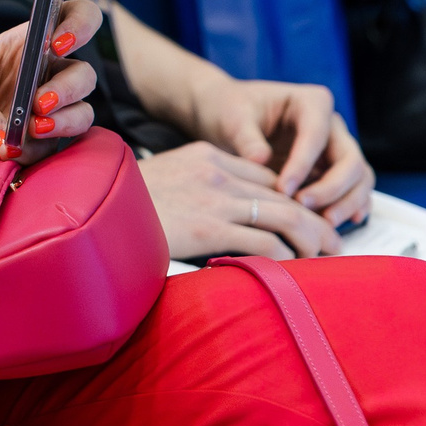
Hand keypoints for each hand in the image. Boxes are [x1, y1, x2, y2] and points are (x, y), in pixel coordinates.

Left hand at [0, 0, 101, 180]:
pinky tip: (21, 146)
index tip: (59, 43)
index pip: (67, 17)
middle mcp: (40, 75)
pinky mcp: (40, 145)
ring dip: (67, 118)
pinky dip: (50, 145)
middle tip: (40, 102)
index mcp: (21, 45)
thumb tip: (6, 140)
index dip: (78, 23)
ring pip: (81, 110)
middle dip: (71, 86)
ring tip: (34, 126)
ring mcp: (44, 112)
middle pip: (83, 72)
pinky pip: (63, 145)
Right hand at [140, 142, 344, 260]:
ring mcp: (214, 198)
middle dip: (315, 220)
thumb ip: (196, 186)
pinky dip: (287, 257)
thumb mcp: (164, 179)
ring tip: (326, 257)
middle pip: (285, 193)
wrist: (92, 213)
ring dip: (312, 239)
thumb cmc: (122, 205)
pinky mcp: (209, 227)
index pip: (266, 174)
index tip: (308, 217)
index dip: (294, 197)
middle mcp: (216, 172)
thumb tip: (219, 214)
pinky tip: (295, 269)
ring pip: (285, 215)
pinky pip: (265, 242)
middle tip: (333, 242)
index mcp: (206, 155)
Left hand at [175, 75, 374, 225]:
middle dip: (332, 188)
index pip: (317, 135)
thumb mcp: (233, 118)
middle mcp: (332, 125)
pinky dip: (349, 207)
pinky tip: (337, 225)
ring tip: (324, 224)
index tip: (282, 190)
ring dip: (346, 203)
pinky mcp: (332, 171)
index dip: (303, 164)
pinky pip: (352, 190)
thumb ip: (246, 137)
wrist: (227, 116)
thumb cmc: (231, 110)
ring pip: (359, 178)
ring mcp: (336, 149)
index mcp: (312, 102)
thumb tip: (261, 159)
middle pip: (350, 159)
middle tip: (304, 207)